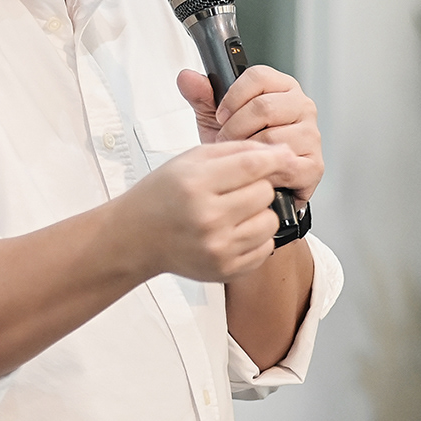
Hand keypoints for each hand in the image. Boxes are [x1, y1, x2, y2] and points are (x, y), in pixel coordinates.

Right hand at [117, 142, 301, 282]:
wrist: (136, 236)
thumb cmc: (162, 195)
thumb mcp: (189, 160)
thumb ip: (235, 151)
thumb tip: (281, 152)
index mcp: (195, 184)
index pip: (252, 166)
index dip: (274, 159)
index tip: (284, 156)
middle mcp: (207, 217)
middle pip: (265, 193)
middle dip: (257, 187)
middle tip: (234, 190)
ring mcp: (218, 247)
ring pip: (270, 222)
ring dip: (259, 214)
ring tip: (234, 212)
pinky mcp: (226, 269)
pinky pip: (266, 248)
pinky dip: (255, 237)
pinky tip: (232, 231)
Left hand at [176, 65, 324, 206]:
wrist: (248, 180)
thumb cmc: (238, 143)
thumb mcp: (214, 117)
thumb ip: (201, 95)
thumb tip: (186, 77)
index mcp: (280, 87)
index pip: (258, 76)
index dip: (233, 96)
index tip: (220, 115)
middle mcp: (301, 106)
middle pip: (264, 106)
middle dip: (235, 128)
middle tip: (226, 140)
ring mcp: (311, 134)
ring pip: (271, 136)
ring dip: (248, 150)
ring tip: (241, 156)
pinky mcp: (314, 164)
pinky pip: (284, 163)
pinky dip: (265, 171)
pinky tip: (258, 171)